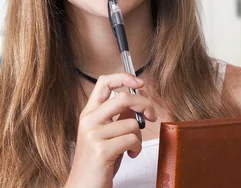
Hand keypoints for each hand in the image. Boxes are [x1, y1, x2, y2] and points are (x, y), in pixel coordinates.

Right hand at [65, 73, 156, 187]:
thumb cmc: (99, 162)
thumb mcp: (108, 134)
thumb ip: (120, 116)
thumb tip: (140, 101)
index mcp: (89, 113)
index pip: (104, 82)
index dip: (124, 78)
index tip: (140, 83)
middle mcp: (89, 121)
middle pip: (124, 97)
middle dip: (145, 104)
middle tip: (152, 115)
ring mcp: (93, 135)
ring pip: (132, 122)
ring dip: (139, 136)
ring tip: (132, 147)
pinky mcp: (101, 150)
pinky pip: (131, 139)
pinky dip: (137, 147)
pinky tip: (130, 154)